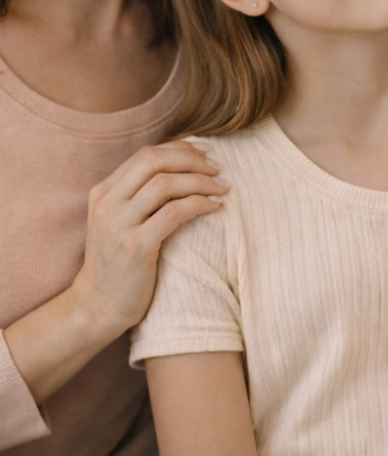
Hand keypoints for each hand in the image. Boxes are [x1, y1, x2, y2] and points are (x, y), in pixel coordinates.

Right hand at [69, 140, 229, 336]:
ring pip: (164, 184)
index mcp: (103, 192)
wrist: (97, 306)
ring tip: (223, 186)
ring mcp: (118, 224)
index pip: (146, 154)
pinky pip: (173, 213)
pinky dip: (199, 204)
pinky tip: (215, 206)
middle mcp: (107, 203)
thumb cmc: (120, 261)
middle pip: (153, 160)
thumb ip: (141, 195)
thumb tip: (186, 167)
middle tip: (217, 168)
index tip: (206, 153)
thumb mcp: (121, 221)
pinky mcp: (134, 247)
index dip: (181, 149)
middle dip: (191, 159)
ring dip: (200, 181)